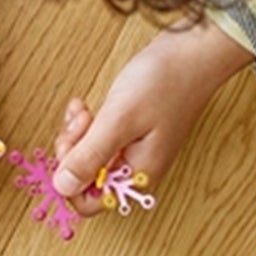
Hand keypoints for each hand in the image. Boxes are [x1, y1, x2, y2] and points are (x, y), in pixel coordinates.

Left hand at [51, 20, 251, 216]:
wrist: (193, 52)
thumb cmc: (166, 83)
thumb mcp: (119, 120)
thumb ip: (90, 156)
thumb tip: (62, 186)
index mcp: (136, 175)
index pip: (89, 203)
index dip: (70, 181)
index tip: (69, 149)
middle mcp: (134, 168)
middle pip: (84, 179)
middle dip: (72, 151)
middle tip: (80, 124)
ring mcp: (131, 150)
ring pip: (86, 157)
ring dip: (77, 135)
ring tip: (84, 112)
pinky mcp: (128, 132)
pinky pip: (95, 139)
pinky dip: (85, 124)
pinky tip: (86, 107)